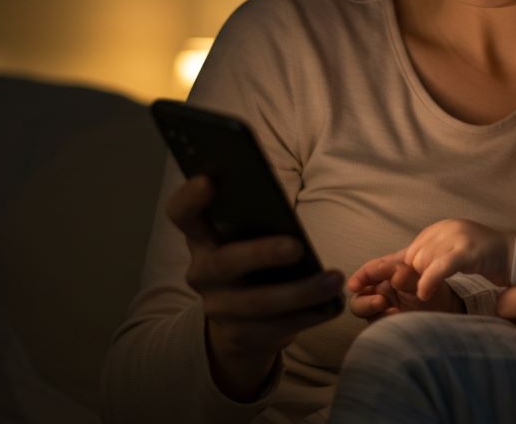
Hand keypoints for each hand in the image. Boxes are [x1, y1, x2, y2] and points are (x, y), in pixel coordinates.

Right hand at [166, 175, 344, 400]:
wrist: (240, 325)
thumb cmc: (251, 263)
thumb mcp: (246, 240)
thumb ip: (257, 222)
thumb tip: (282, 205)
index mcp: (201, 238)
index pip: (182, 214)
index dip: (190, 198)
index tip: (209, 179)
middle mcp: (202, 273)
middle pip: (225, 263)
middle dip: (261, 254)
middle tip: (296, 246)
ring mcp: (219, 308)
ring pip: (259, 302)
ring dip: (301, 292)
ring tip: (334, 279)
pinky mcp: (243, 336)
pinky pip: (277, 328)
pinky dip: (309, 315)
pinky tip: (332, 304)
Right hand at [347, 253, 462, 318]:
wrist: (445, 311)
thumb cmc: (432, 289)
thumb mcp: (421, 278)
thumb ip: (407, 276)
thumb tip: (395, 276)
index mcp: (387, 272)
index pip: (368, 272)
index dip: (360, 277)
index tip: (355, 285)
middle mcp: (380, 290)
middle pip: (359, 296)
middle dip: (365, 301)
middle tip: (381, 301)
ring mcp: (381, 307)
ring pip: (364, 312)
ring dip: (372, 312)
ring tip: (394, 312)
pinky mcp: (385, 322)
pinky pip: (376, 323)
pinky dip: (384, 321)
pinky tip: (398, 318)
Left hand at [401, 218, 514, 299]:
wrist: (513, 255)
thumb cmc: (480, 259)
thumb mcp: (449, 255)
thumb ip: (424, 261)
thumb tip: (390, 272)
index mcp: (438, 229)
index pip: (407, 253)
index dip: (397, 271)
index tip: (381, 285)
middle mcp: (445, 228)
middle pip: (414, 259)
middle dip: (415, 278)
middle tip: (423, 292)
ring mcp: (457, 236)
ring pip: (423, 262)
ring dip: (424, 281)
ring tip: (431, 293)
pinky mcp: (468, 249)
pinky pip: (441, 266)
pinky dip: (430, 280)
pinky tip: (424, 294)